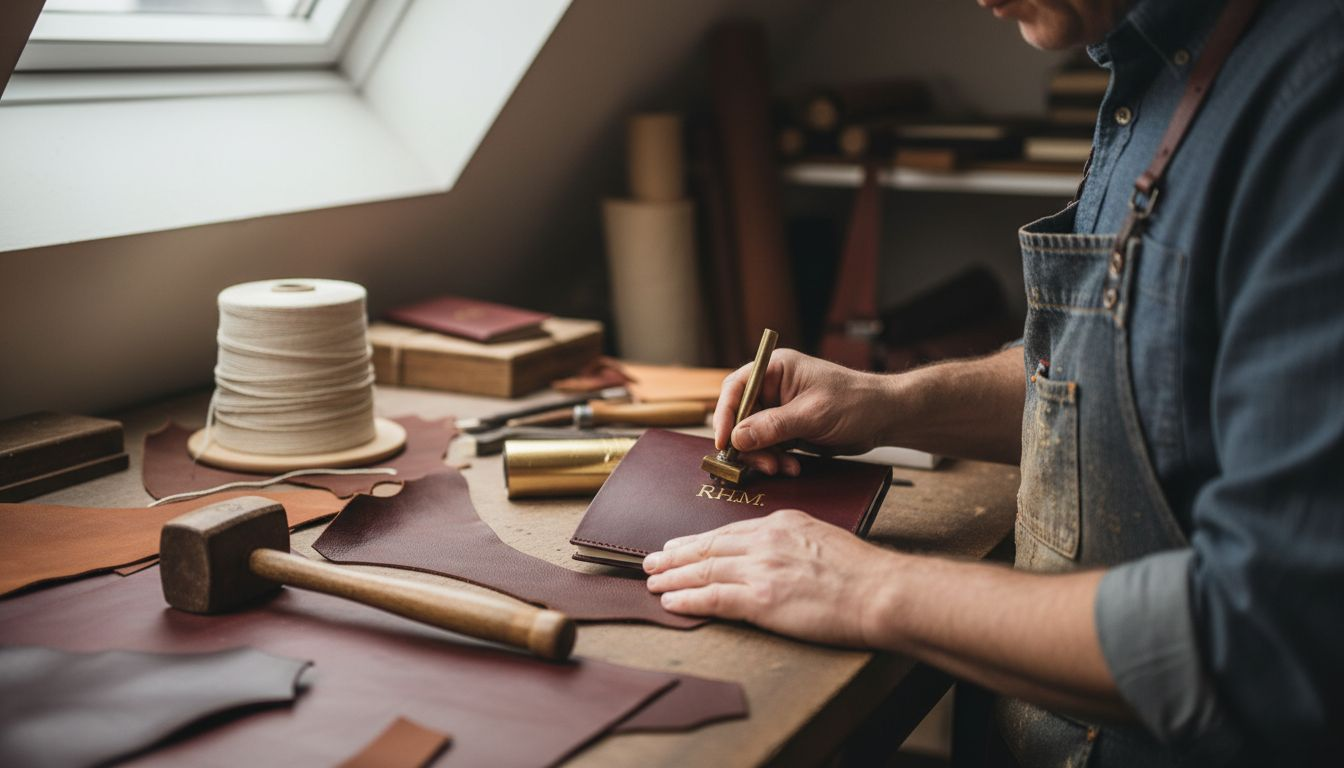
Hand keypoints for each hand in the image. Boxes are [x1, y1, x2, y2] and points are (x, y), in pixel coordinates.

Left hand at [644, 509, 896, 647]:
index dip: (698, 541)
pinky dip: (687, 599)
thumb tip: (777, 555)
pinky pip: (713, 598)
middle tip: (651, 561)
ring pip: (704, 571)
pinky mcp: (761, 599)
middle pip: (708, 548)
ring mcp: (761, 569)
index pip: (728, 532)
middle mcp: (765, 541)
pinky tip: (670, 601)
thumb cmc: (864, 573)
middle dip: (675, 556)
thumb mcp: (823, 538)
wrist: (880, 591)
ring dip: (673, 577)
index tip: (679, 546)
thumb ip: (793, 542)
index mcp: (781, 523)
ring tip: (652, 582)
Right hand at [713, 349, 892, 475]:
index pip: (736, 388)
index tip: (724, 440)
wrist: (885, 417)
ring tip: (783, 468)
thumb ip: (773, 426)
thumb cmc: (855, 402)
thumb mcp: (812, 414)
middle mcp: (773, 387)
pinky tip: (792, 467)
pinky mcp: (788, 429)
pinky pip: (769, 446)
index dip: (724, 414)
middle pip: (741, 417)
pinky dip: (776, 460)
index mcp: (775, 369)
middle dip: (749, 444)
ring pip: (753, 436)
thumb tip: (736, 438)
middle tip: (764, 464)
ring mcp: (780, 409)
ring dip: (764, 456)